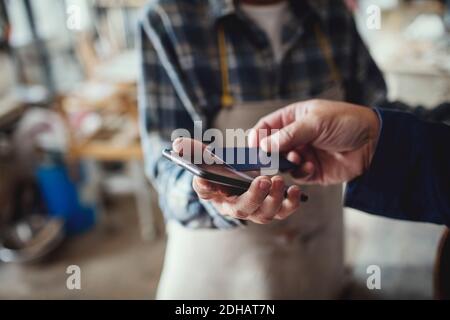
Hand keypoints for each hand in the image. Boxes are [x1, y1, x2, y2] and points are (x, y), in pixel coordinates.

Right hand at [172, 138, 301, 223]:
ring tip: (278, 180)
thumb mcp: (210, 156)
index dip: (205, 187)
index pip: (205, 191)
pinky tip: (295, 189)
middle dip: (252, 196)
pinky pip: (283, 210)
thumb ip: (194, 150)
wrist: (249, 174)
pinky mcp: (274, 207)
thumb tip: (176, 143)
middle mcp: (235, 205)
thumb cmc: (227, 167)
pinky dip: (291, 203)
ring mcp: (256, 209)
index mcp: (216, 192)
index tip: (206, 180)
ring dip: (272, 199)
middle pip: (241, 208)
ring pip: (264, 214)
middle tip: (262, 180)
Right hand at [249, 100, 380, 184]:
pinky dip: (301, 172)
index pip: (266, 127)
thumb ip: (288, 134)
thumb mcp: (315, 122)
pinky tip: (311, 166)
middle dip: (270, 154)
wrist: (375, 142)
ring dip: (287, 163)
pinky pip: (297, 175)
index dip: (257, 136)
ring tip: (299, 158)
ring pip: (282, 164)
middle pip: (270, 148)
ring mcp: (303, 154)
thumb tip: (263, 146)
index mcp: (293, 118)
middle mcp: (295, 136)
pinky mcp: (312, 171)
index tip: (253, 147)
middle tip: (271, 159)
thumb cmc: (346, 122)